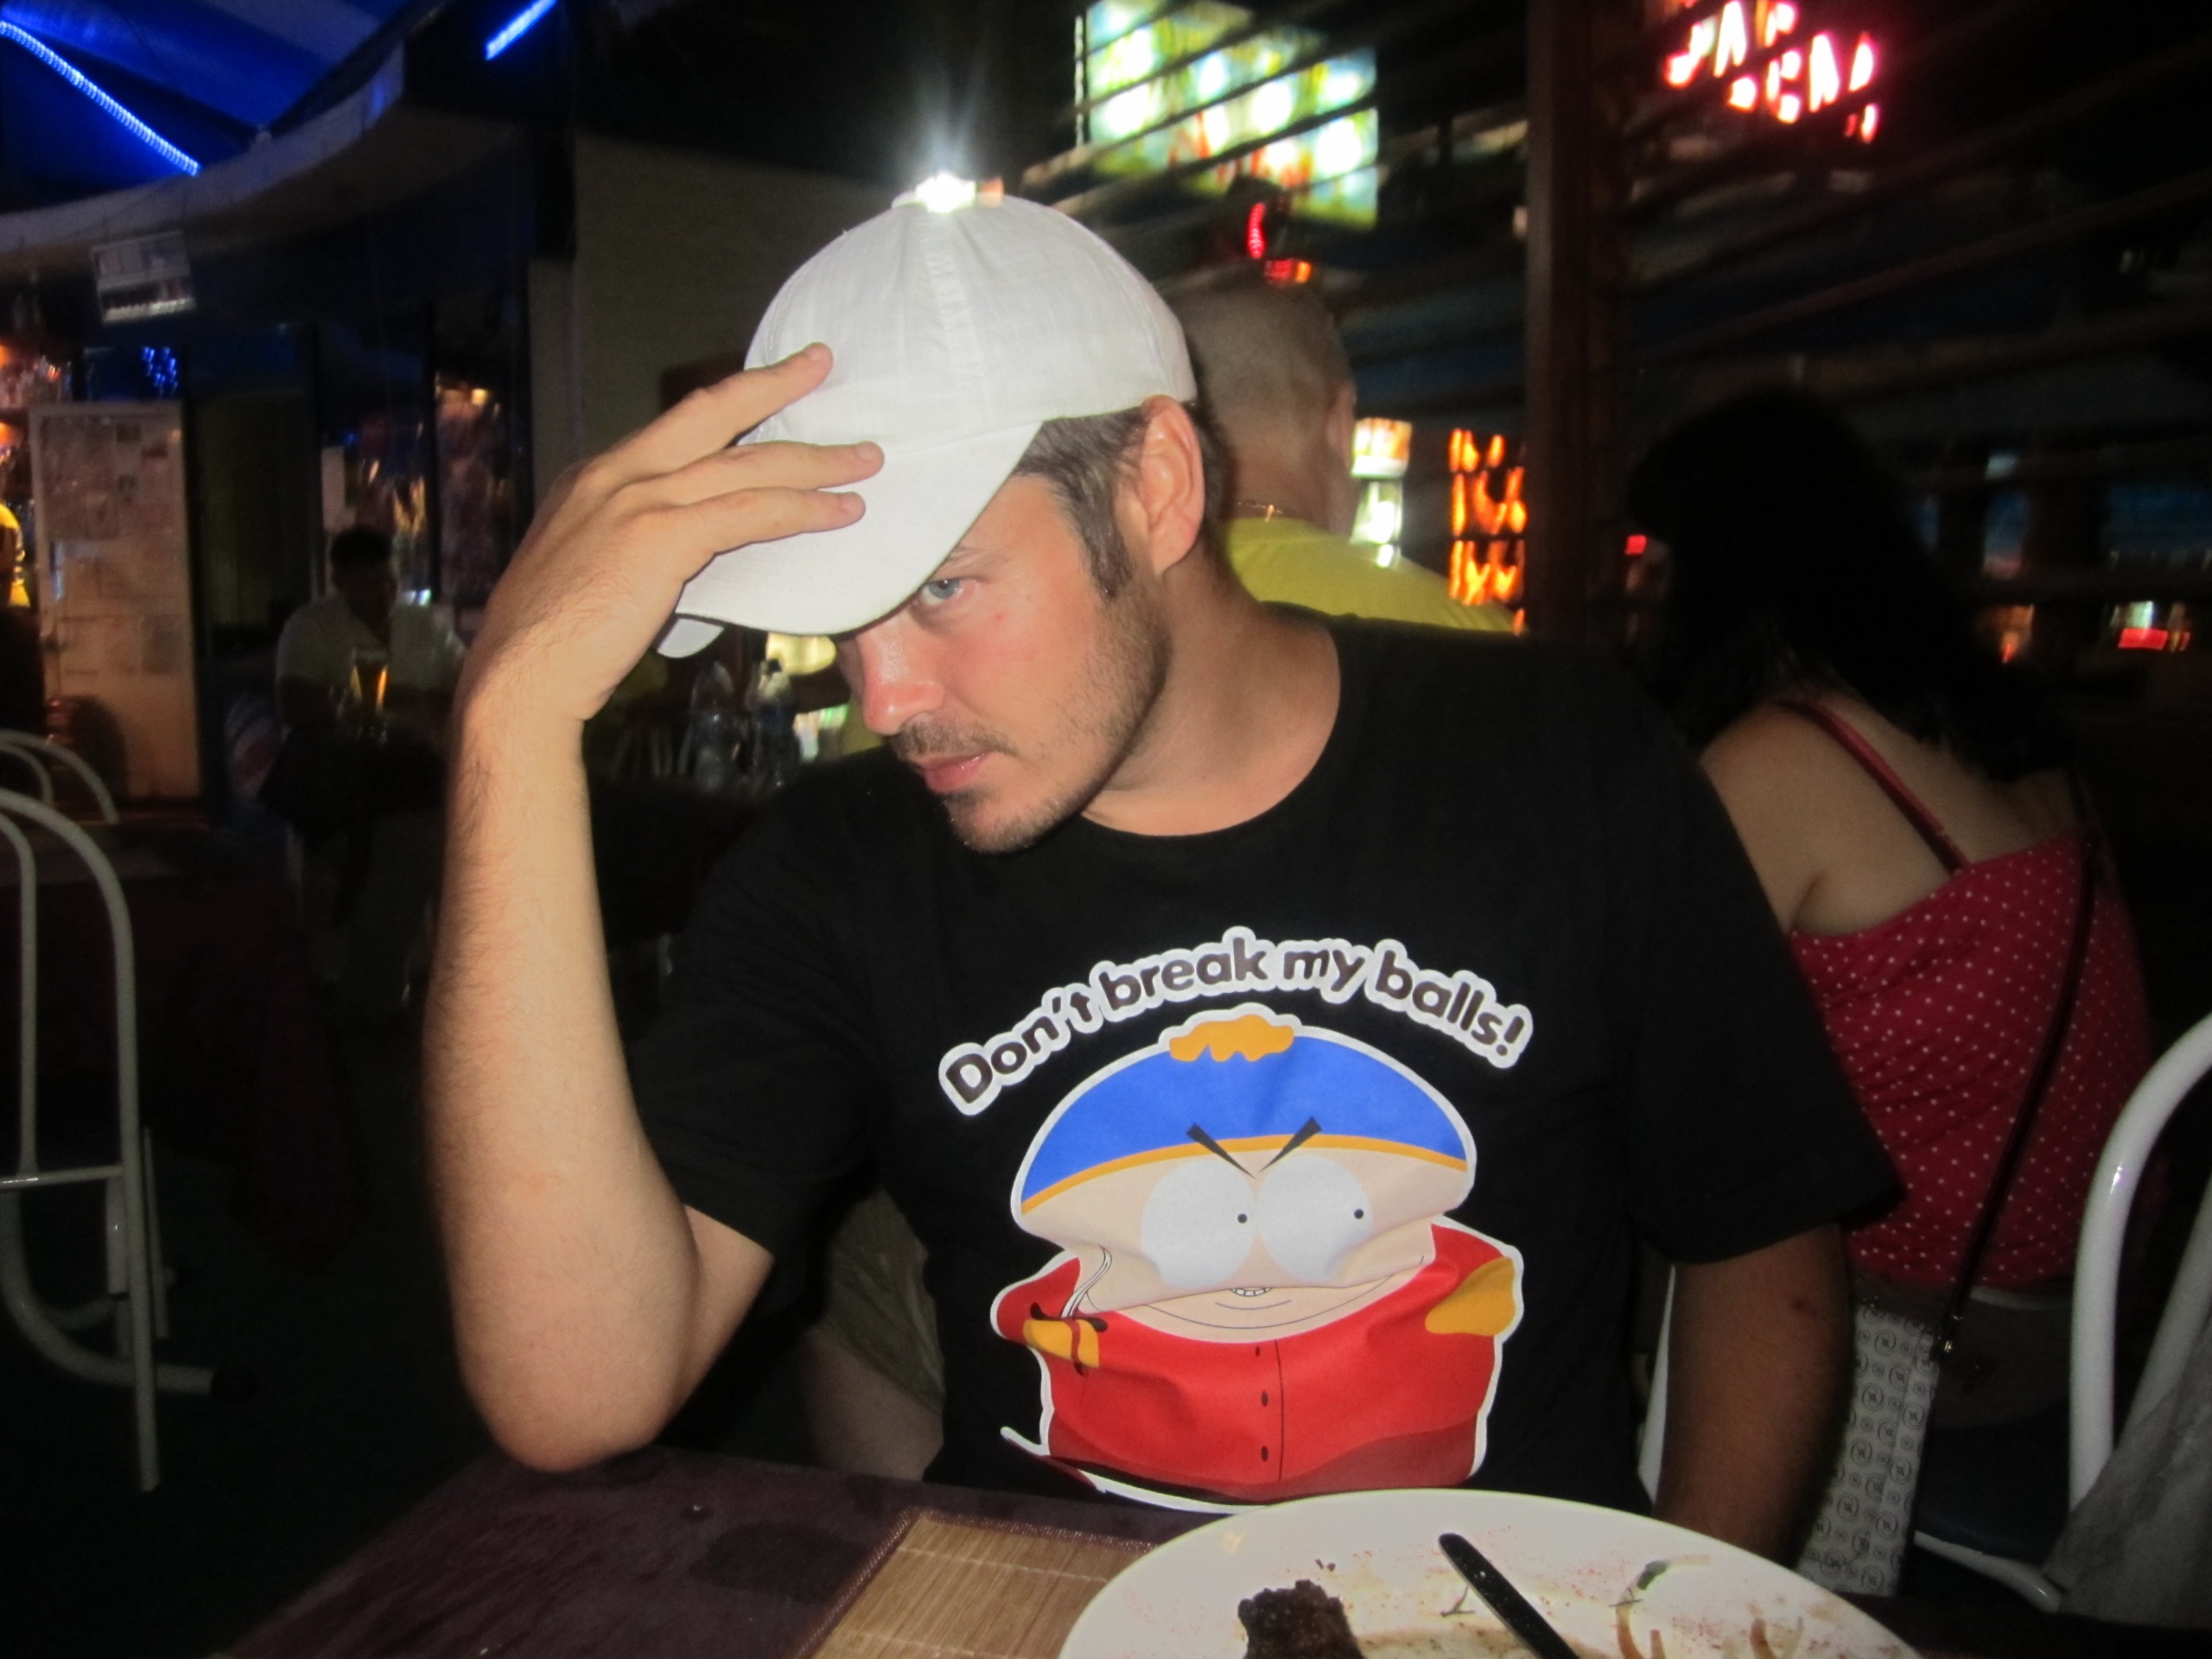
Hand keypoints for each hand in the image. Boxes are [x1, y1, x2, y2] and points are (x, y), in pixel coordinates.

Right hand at [461, 345, 879, 727]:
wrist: (520, 672)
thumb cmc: (555, 642)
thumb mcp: (591, 570)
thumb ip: (637, 548)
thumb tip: (689, 558)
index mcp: (595, 477)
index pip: (676, 426)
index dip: (728, 403)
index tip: (765, 384)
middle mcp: (616, 473)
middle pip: (712, 412)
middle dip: (773, 383)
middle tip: (820, 363)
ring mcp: (638, 500)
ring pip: (746, 464)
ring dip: (815, 461)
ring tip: (865, 459)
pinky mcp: (661, 538)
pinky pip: (749, 513)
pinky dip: (802, 509)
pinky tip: (840, 511)